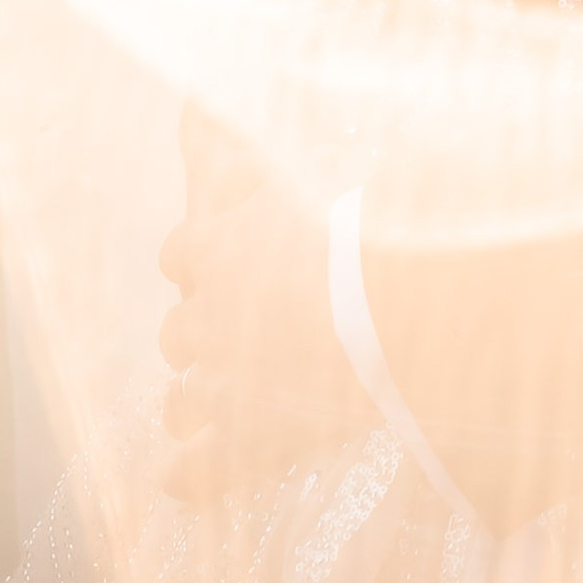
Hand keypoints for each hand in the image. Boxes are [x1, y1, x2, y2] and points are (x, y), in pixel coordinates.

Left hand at [159, 104, 368, 502]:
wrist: (405, 307)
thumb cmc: (371, 225)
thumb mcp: (316, 162)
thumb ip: (266, 153)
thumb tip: (209, 107)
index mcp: (220, 248)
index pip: (179, 252)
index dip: (201, 258)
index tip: (226, 258)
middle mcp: (207, 318)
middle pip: (176, 330)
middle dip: (201, 330)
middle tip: (244, 330)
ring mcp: (223, 390)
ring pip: (179, 401)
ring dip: (196, 398)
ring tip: (223, 400)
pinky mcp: (248, 448)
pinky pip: (193, 475)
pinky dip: (186, 476)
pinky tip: (179, 476)